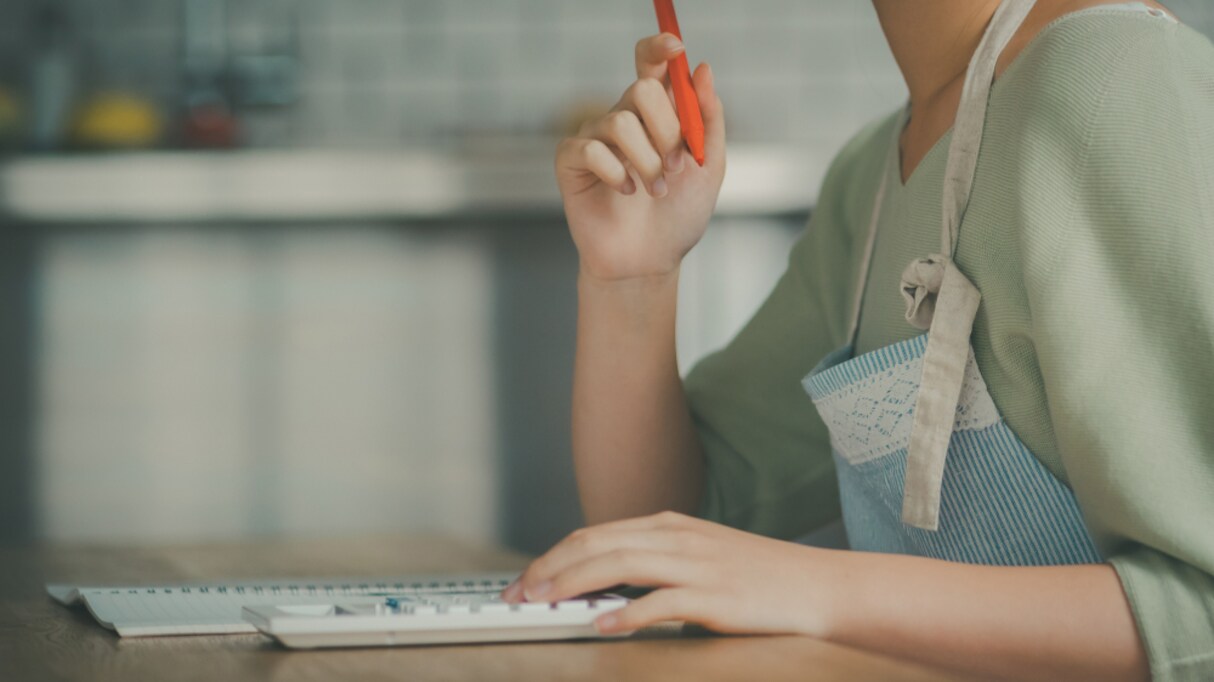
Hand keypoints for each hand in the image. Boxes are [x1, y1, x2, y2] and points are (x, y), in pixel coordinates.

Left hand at [500, 511, 841, 636]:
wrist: (818, 586)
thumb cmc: (759, 576)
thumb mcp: (699, 555)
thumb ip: (654, 563)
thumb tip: (602, 587)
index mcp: (669, 526)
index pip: (594, 534)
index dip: (553, 556)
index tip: (525, 580)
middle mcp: (676, 537)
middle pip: (596, 544)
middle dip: (549, 568)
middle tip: (519, 593)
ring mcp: (696, 564)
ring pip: (618, 564)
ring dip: (573, 583)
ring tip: (545, 603)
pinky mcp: (716, 596)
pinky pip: (661, 601)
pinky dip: (626, 613)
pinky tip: (603, 625)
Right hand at [556, 34, 726, 282]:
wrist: (649, 261)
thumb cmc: (678, 217)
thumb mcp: (710, 166)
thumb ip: (708, 119)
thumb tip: (701, 69)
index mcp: (657, 114)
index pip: (652, 63)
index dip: (660, 47)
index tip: (677, 48)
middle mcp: (624, 117)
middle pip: (642, 88)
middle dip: (667, 128)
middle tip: (677, 163)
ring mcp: (595, 137)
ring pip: (621, 121)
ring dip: (647, 160)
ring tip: (656, 190)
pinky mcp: (571, 160)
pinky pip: (592, 148)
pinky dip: (617, 173)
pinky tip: (626, 193)